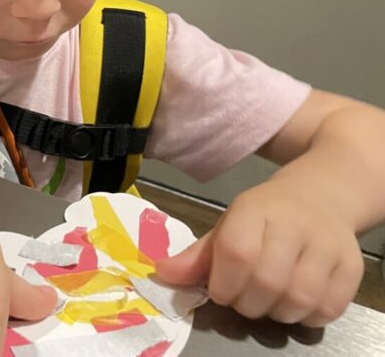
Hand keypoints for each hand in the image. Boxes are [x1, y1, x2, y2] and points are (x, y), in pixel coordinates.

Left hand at [154, 180, 363, 325]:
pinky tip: (295, 301)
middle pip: (267, 282)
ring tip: (269, 300)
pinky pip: (328, 309)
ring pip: (298, 300)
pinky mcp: (352, 267)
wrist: (321, 197)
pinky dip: (307, 316)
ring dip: (276, 312)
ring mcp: (327, 245)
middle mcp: (295, 224)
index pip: (237, 252)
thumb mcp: (229, 226)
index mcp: (255, 209)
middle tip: (244, 298)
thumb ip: (198, 256)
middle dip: (247, 303)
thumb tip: (162, 274)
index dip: (224, 283)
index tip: (219, 291)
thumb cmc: (265, 217)